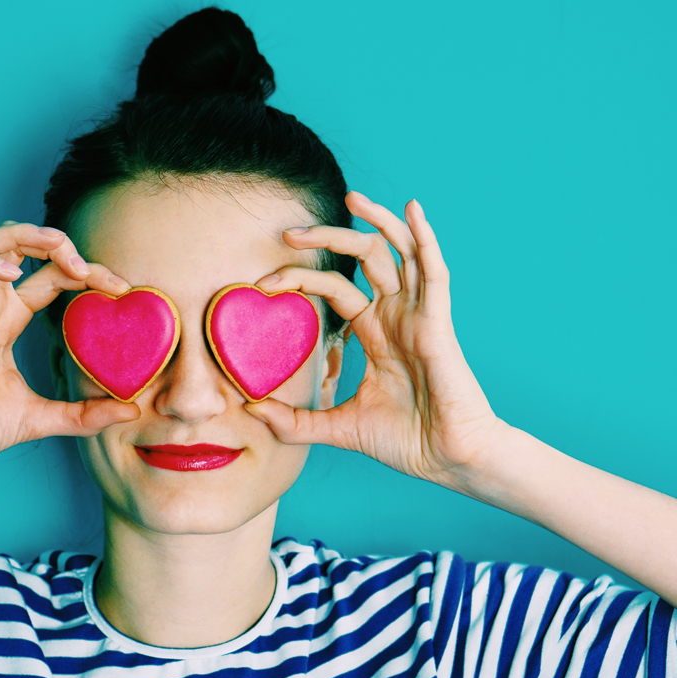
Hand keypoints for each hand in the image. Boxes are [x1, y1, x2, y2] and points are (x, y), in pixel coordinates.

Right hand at [0, 222, 139, 474]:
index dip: (87, 271)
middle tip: (87, 267)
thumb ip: (84, 414)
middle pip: (21, 245)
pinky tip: (11, 274)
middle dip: (58, 242)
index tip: (122, 289)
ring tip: (57, 251)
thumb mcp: (40, 418)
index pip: (52, 275)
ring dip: (23, 236)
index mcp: (10, 320)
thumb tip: (131, 410)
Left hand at [246, 192, 503, 489]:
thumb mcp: (338, 427)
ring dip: (376, 221)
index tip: (264, 284)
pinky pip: (434, 273)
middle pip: (363, 259)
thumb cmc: (404, 441)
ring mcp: (419, 315)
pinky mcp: (438, 324)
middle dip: (327, 239)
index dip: (301, 280)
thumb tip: (250, 411)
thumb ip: (295, 421)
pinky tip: (414, 209)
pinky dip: (425, 239)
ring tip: (350, 196)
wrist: (447, 461)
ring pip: (398, 253)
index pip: (335, 289)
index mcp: (375, 332)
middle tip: (289, 232)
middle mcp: (396, 315)